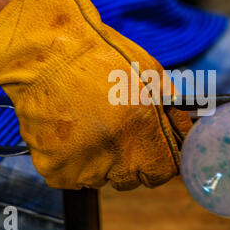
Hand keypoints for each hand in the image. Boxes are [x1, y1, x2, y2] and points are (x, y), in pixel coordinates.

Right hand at [0, 0, 192, 189]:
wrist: (48, 52)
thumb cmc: (102, 56)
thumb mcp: (151, 73)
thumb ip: (170, 108)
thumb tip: (181, 126)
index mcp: (146, 137)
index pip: (164, 172)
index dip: (160, 158)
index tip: (152, 147)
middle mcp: (117, 160)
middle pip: (132, 178)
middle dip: (129, 158)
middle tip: (114, 129)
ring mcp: (84, 169)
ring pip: (100, 176)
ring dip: (98, 159)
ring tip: (86, 124)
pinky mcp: (55, 170)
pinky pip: (71, 174)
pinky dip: (71, 159)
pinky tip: (68, 130)